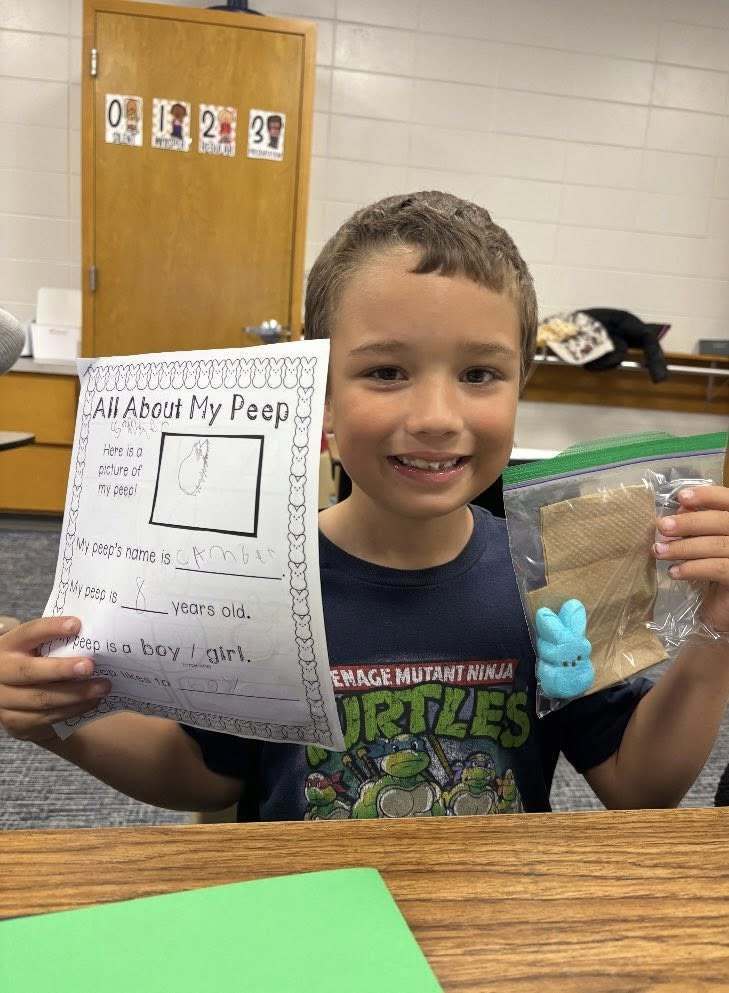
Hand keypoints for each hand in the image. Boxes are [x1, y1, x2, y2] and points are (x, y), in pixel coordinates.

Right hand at [0, 616, 110, 744]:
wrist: (13, 696)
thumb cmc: (34, 663)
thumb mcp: (35, 648)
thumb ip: (56, 643)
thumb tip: (96, 636)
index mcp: (8, 645)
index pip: (29, 633)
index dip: (51, 628)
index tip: (76, 625)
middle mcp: (1, 671)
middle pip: (30, 671)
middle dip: (62, 669)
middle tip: (90, 666)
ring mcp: (4, 699)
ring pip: (41, 698)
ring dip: (76, 694)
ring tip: (102, 687)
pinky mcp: (14, 722)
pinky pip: (46, 717)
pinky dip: (73, 710)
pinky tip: (92, 702)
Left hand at [653, 485, 728, 632]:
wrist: (726, 610)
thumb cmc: (719, 575)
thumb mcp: (708, 545)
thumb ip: (700, 527)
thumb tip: (679, 510)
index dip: (708, 495)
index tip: (681, 497)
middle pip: (723, 521)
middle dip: (689, 522)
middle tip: (662, 526)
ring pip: (717, 545)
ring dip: (683, 547)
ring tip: (659, 551)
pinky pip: (718, 568)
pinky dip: (693, 568)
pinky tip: (674, 572)